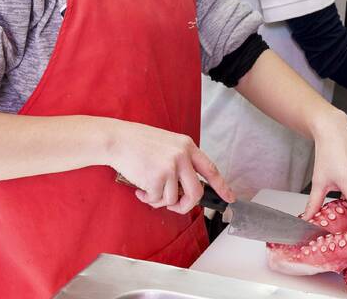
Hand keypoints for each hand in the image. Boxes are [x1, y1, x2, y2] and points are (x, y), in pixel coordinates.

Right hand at [108, 119, 234, 214]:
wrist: (118, 139)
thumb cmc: (138, 143)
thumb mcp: (167, 145)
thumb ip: (181, 162)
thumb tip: (185, 189)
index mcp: (187, 146)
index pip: (210, 169)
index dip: (221, 186)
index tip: (229, 197)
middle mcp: (182, 156)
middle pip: (195, 192)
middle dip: (185, 205)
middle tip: (175, 206)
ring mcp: (171, 167)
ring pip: (173, 199)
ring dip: (159, 201)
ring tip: (148, 190)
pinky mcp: (157, 178)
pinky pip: (157, 200)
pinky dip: (148, 199)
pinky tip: (140, 188)